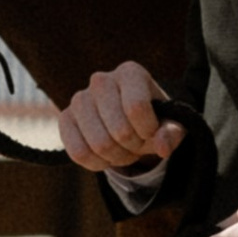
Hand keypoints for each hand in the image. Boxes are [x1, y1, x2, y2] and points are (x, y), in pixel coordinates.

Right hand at [58, 57, 183, 174]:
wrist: (130, 121)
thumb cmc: (153, 118)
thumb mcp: (170, 124)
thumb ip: (171, 133)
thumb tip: (162, 147)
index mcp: (130, 73)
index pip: (136, 108)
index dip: (148, 130)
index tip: (152, 131)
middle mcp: (101, 80)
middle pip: (119, 131)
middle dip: (134, 147)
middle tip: (137, 144)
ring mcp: (80, 99)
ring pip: (99, 145)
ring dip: (117, 157)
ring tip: (123, 148)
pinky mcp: (65, 118)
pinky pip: (79, 153)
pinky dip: (97, 163)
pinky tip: (106, 156)